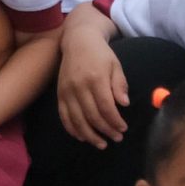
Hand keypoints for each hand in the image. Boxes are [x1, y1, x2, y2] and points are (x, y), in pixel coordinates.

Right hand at [55, 27, 130, 145]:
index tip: (123, 128)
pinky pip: (64, 117)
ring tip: (101, 144)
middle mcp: (79, 86)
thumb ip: (119, 85)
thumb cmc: (100, 54)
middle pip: (92, 116)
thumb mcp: (115, 65)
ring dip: (90, 135)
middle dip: (106, 130)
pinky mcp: (60, 94)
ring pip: (77, 120)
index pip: (106, 107)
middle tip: (116, 138)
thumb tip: (124, 104)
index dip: (115, 121)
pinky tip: (83, 137)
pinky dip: (73, 130)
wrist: (78, 41)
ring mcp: (67, 91)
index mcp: (95, 78)